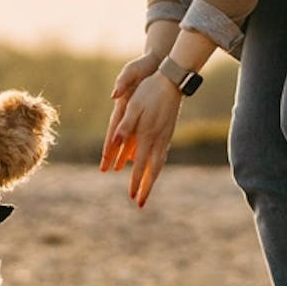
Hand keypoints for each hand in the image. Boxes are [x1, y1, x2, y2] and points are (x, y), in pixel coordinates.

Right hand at [100, 52, 160, 172]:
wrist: (155, 61)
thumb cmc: (141, 66)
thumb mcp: (131, 72)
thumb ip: (122, 82)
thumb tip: (114, 95)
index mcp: (122, 104)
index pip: (114, 128)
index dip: (108, 144)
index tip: (104, 158)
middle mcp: (126, 112)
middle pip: (118, 137)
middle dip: (112, 154)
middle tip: (105, 170)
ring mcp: (134, 113)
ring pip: (128, 138)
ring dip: (123, 152)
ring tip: (119, 168)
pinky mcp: (143, 113)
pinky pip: (139, 132)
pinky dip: (136, 143)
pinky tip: (135, 155)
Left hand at [107, 73, 182, 208]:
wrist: (172, 81)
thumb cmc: (149, 91)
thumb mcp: (133, 105)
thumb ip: (125, 125)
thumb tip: (114, 141)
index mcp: (147, 135)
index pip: (140, 165)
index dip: (136, 182)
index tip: (132, 197)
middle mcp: (158, 140)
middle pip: (153, 170)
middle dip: (146, 188)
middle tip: (141, 204)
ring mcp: (165, 136)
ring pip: (159, 163)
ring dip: (152, 179)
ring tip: (147, 190)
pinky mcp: (168, 132)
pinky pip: (162, 154)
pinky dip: (157, 166)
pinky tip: (154, 169)